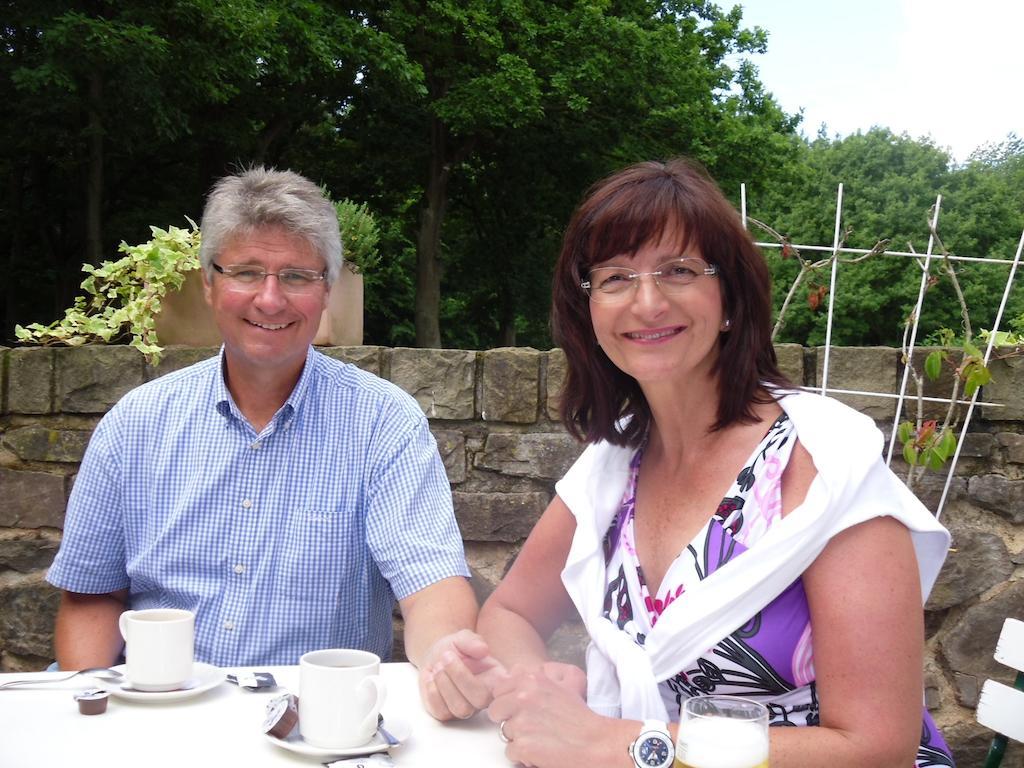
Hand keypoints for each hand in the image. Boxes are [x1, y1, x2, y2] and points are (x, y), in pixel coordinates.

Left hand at [419, 629, 506, 720]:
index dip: (496, 683)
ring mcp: (466, 708)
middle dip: (459, 675)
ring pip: (460, 709)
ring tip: (438, 666)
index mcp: (496, 679)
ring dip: (444, 684)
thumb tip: (483, 650)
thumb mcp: (463, 638)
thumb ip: (472, 642)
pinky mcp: (447, 714)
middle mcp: (484, 698)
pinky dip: (433, 692)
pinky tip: (432, 679)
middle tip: (446, 656)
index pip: (503, 688)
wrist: (435, 656)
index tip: (477, 659)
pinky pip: (441, 712)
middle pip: (480, 699)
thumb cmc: (455, 648)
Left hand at [488, 664, 615, 767]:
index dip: (508, 703)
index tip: (522, 710)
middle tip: (532, 726)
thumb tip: (511, 671)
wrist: (597, 743)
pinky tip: (541, 750)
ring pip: (504, 733)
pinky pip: (510, 752)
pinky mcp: (523, 745)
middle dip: (509, 720)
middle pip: (496, 711)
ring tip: (541, 737)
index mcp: (531, 680)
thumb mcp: (559, 686)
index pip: (498, 690)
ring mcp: (521, 721)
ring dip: (519, 738)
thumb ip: (532, 678)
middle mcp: (523, 697)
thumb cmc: (580, 718)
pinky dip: (524, 755)